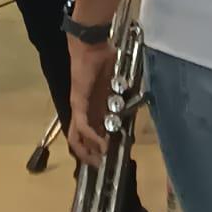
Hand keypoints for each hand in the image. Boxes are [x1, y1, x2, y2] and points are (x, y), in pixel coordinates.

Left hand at [67, 35, 113, 165]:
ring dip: (88, 151)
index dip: (97, 145)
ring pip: (77, 138)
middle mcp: (84, 110)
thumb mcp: (117, 82)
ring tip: (99, 160)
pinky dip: (92, 139)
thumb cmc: (103, 58)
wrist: (91, 46)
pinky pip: (83, 127)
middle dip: (89, 155)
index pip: (90, 131)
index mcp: (92, 106)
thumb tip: (135, 103)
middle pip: (79, 139)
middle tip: (101, 164)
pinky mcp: (78, 104)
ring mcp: (79, 108)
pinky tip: (102, 145)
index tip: (109, 154)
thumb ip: (122, 95)